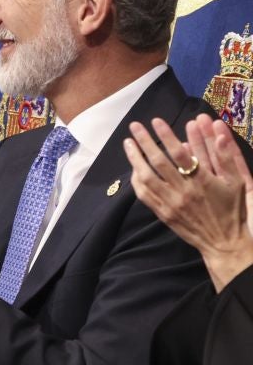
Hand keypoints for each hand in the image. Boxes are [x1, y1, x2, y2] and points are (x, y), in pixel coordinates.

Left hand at [126, 115, 252, 290]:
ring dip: (135, 158)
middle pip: (158, 162)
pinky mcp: (163, 213)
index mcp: (202, 182)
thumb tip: (219, 135)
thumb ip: (226, 158)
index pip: (179, 154)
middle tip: (135, 126)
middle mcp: (183, 191)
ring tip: (128, 143)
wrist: (224, 243)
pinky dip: (136, 180)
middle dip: (145, 141)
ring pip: (146, 177)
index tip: (156, 121)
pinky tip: (134, 168)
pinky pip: (144, 195)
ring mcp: (171, 203)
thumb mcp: (237, 183)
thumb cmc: (232, 210)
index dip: (166, 136)